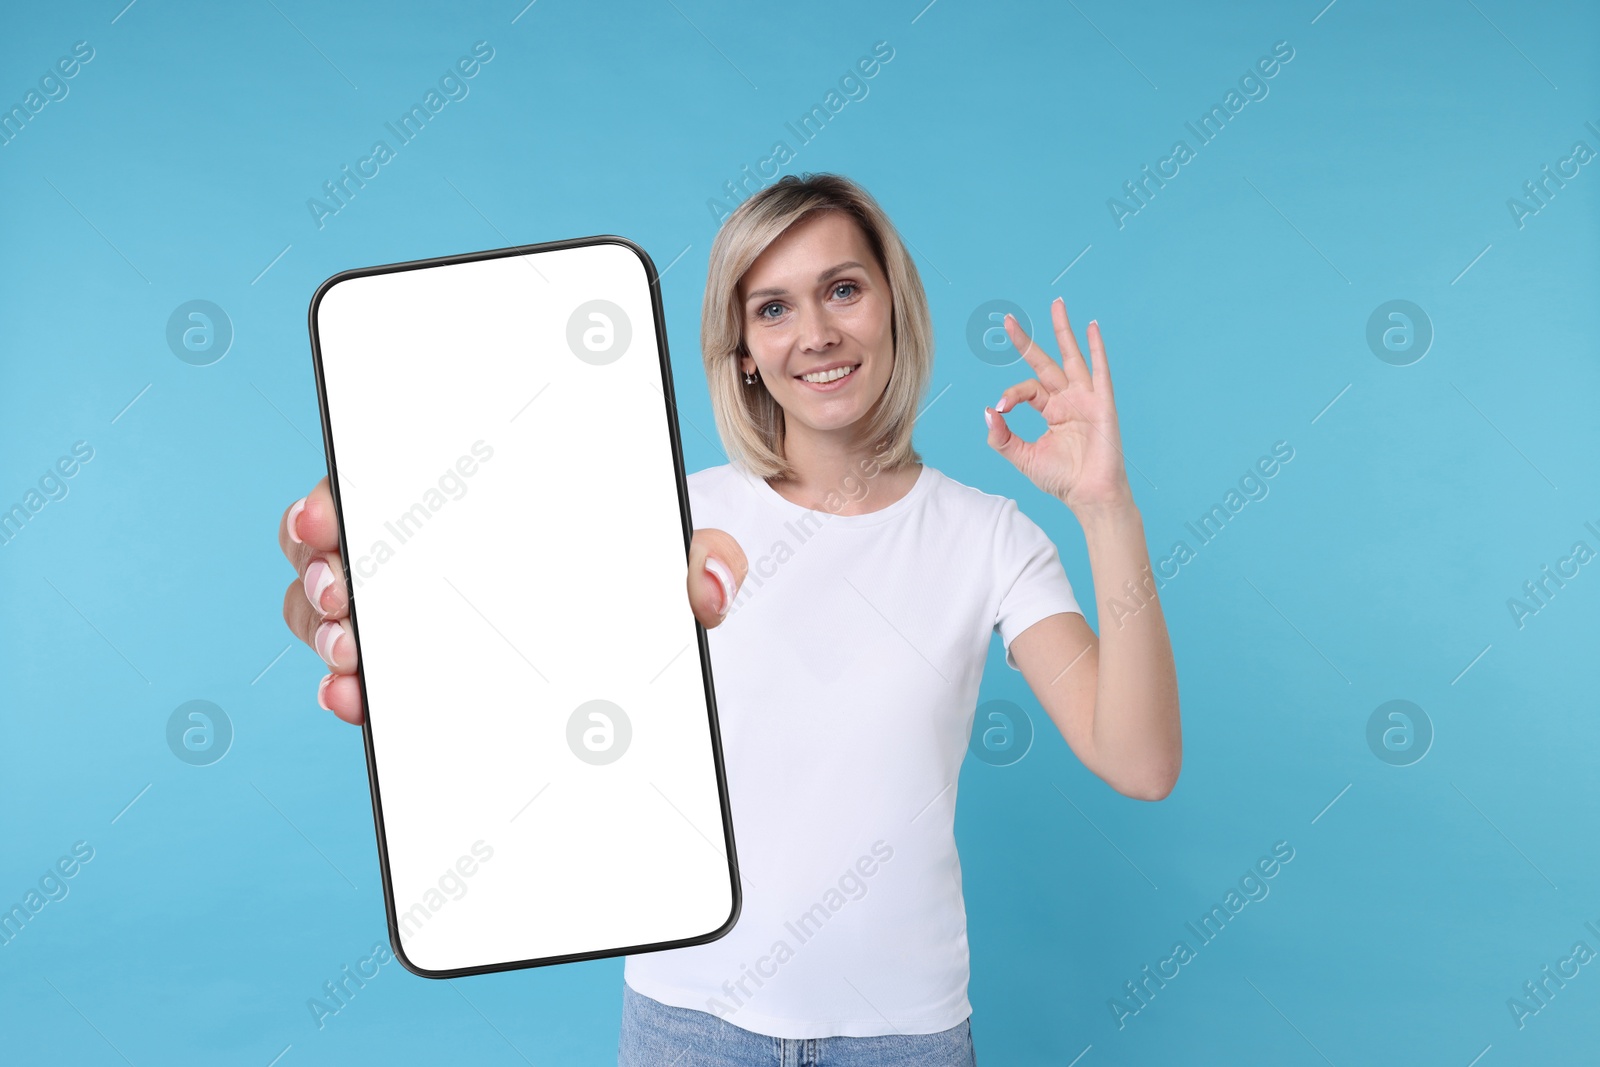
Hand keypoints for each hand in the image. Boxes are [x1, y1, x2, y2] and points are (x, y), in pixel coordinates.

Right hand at [280, 480, 748, 725]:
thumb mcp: (669, 562)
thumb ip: (703, 560)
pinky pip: (351, 676)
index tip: (328, 518)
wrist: (629, 651)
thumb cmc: (631, 578)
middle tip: (340, 589)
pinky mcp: (406, 673)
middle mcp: (417, 550)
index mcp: (464, 498)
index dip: (332, 496)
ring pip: (322, 612)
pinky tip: (355, 701)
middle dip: (316, 567)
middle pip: (326, 547)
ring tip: (353, 651)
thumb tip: (712, 586)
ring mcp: (403, 613)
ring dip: (321, 630)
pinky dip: (344, 688)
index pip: (372, 479)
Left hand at [983, 297, 1133, 513]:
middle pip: (1045, 362)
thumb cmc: (1061, 479)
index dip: (1011, 395)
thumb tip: (987, 411)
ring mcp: (1086, 398)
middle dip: (1027, 341)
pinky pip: (1099, 370)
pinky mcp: (1102, 403)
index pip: (1026, 389)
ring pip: (1071, 357)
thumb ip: (1002, 437)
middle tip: (1008, 319)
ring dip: (1063, 330)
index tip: (1001, 409)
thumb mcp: (1023, 457)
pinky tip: (1091, 326)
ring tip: (1056, 304)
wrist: (1088, 495)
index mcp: (1051, 411)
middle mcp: (1068, 400)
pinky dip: (1096, 348)